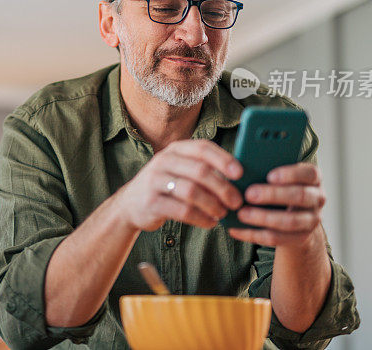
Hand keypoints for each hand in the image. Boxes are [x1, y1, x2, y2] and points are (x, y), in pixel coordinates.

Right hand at [115, 140, 243, 231]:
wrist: (130, 204)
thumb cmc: (165, 186)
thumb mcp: (179, 170)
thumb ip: (203, 169)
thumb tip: (239, 178)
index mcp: (175, 150)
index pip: (202, 148)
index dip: (223, 160)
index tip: (240, 174)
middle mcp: (163, 161)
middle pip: (200, 171)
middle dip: (223, 188)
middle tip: (236, 201)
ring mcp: (155, 181)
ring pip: (192, 191)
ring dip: (213, 204)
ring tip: (222, 213)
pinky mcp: (151, 202)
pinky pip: (182, 210)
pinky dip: (201, 218)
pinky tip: (210, 223)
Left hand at [228, 163, 325, 246]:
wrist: (294, 215)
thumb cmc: (280, 187)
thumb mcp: (280, 176)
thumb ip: (268, 169)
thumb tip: (241, 167)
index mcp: (313, 178)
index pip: (310, 173)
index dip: (291, 174)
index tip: (269, 176)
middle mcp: (317, 198)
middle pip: (300, 196)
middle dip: (273, 195)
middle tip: (249, 194)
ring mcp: (312, 220)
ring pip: (290, 221)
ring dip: (263, 218)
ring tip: (241, 214)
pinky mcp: (301, 238)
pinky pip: (277, 238)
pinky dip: (254, 234)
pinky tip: (236, 229)